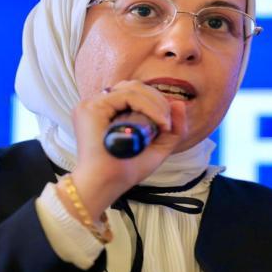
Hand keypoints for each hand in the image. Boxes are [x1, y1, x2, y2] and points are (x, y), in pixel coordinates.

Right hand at [57, 80, 187, 221]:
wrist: (106, 185)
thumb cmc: (126, 170)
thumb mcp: (157, 148)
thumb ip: (173, 128)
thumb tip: (179, 102)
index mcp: (108, 111)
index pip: (134, 94)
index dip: (155, 102)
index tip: (167, 124)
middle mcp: (98, 105)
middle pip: (134, 87)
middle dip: (158, 101)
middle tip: (167, 124)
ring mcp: (92, 104)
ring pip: (132, 88)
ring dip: (156, 103)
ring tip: (164, 124)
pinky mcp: (92, 108)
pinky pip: (127, 96)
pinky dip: (148, 106)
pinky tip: (158, 122)